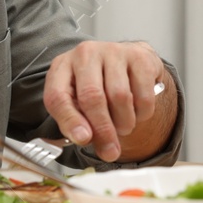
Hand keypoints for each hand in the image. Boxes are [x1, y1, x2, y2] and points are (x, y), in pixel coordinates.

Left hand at [43, 41, 172, 161]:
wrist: (126, 63)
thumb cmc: (96, 86)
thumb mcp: (76, 103)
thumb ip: (75, 125)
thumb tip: (83, 139)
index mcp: (62, 67)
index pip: (58, 96)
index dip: (70, 121)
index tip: (83, 139)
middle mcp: (85, 54)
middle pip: (92, 96)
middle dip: (103, 130)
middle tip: (110, 151)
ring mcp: (113, 51)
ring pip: (120, 97)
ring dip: (124, 123)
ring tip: (122, 127)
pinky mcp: (139, 57)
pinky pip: (143, 95)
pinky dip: (142, 114)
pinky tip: (136, 112)